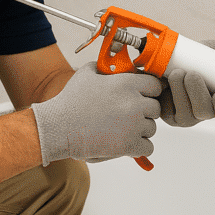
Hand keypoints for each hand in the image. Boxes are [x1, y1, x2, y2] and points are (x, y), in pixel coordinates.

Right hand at [31, 62, 161, 165]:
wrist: (58, 127)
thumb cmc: (71, 101)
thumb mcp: (87, 73)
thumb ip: (106, 68)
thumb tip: (117, 67)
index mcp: (127, 84)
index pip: (156, 85)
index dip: (149, 91)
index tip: (140, 97)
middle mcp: (134, 103)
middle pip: (156, 108)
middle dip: (145, 112)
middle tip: (128, 115)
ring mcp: (133, 125)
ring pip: (152, 128)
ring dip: (141, 130)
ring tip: (122, 129)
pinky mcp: (129, 145)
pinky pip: (148, 147)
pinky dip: (139, 147)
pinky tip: (126, 143)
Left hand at [159, 39, 214, 126]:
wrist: (150, 65)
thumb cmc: (178, 61)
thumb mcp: (197, 54)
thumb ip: (213, 51)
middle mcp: (208, 109)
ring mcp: (191, 115)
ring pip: (200, 112)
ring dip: (195, 93)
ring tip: (183, 73)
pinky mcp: (172, 117)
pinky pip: (178, 111)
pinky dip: (176, 95)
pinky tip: (169, 82)